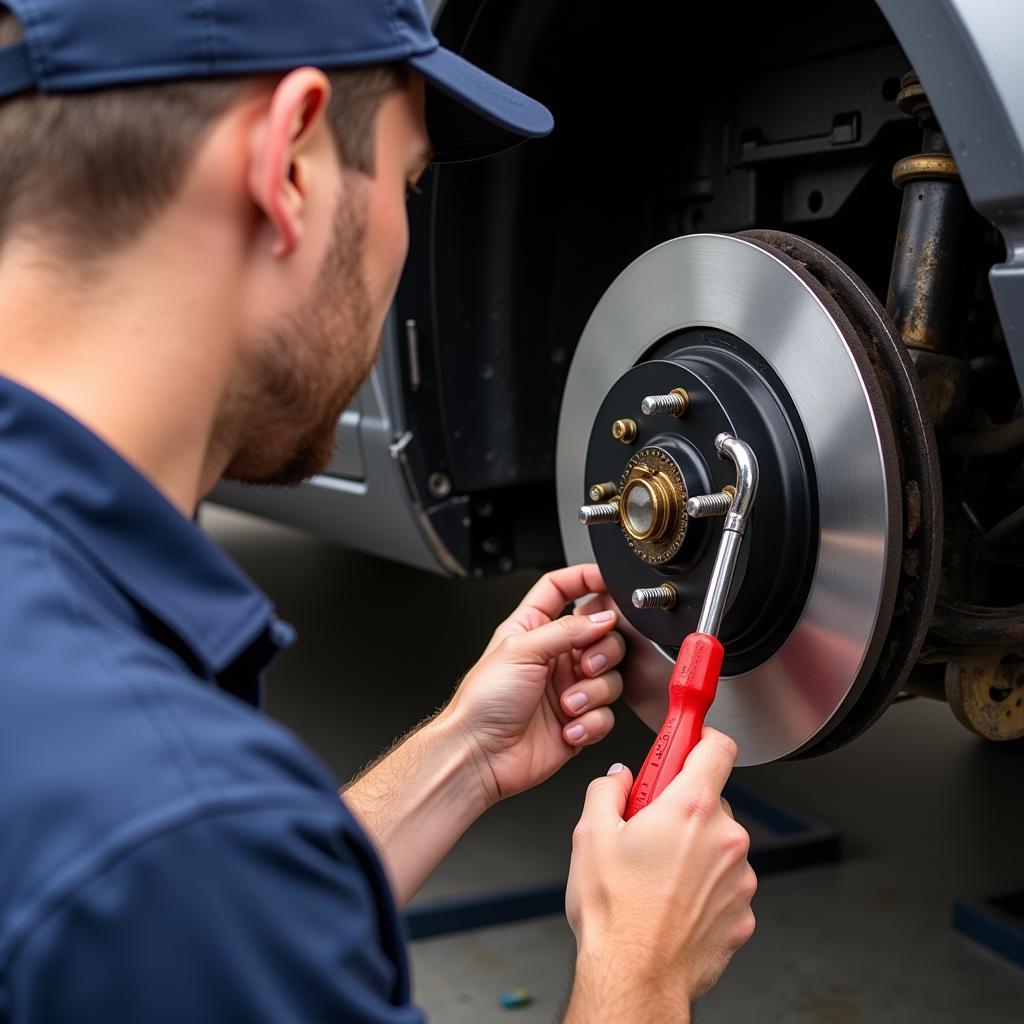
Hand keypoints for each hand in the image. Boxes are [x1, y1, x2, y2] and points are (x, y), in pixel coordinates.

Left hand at [439, 564, 625, 804]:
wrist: (479, 755)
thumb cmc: (482, 702)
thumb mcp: (520, 650)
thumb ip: (566, 630)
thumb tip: (603, 618)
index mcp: (533, 629)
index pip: (563, 589)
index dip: (586, 579)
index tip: (609, 580)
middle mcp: (554, 656)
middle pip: (601, 634)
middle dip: (602, 651)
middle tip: (586, 664)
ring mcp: (569, 688)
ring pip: (610, 677)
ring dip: (592, 692)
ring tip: (567, 704)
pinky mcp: (579, 721)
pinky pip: (607, 715)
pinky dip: (591, 722)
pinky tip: (568, 727)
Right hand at [564, 729, 755, 1018]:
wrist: (633, 978)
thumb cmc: (614, 914)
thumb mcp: (590, 834)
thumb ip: (607, 790)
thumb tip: (617, 779)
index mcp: (690, 809)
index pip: (717, 746)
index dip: (701, 737)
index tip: (688, 739)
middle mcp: (725, 839)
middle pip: (710, 799)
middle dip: (682, 807)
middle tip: (648, 828)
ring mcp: (739, 879)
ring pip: (717, 845)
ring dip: (693, 851)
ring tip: (654, 876)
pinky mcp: (742, 915)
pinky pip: (724, 885)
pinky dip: (703, 888)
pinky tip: (670, 903)